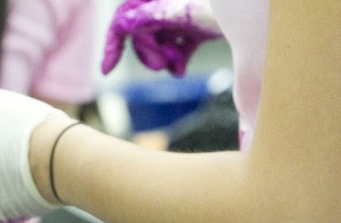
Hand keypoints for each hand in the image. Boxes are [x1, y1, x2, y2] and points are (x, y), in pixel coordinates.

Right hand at [101, 0, 222, 76]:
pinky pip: (178, 45)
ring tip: (177, 67)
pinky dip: (176, 59)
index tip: (108, 71)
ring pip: (159, 42)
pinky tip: (181, 70)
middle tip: (163, 66)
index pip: (123, 21)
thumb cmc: (224, 5)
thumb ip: (150, 16)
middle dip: (148, 54)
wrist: (260, 7)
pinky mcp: (199, 26)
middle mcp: (168, 4)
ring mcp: (184, 15)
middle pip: (141, 35)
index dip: (112, 45)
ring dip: (164, 58)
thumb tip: (121, 25)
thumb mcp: (183, 12)